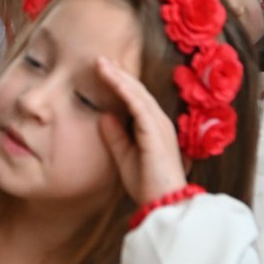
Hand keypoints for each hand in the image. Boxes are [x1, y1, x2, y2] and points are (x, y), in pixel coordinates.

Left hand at [96, 57, 188, 205]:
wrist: (163, 204)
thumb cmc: (147, 184)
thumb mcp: (124, 157)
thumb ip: (115, 136)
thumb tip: (103, 116)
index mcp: (153, 127)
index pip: (136, 98)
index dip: (120, 82)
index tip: (103, 69)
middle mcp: (159, 122)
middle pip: (137, 91)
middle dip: (119, 73)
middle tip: (100, 59)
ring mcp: (160, 126)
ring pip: (138, 94)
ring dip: (119, 77)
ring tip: (102, 63)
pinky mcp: (156, 133)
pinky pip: (139, 106)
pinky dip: (125, 91)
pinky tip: (112, 80)